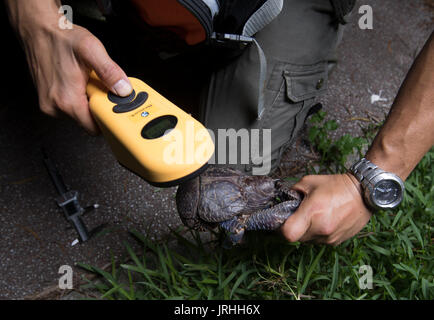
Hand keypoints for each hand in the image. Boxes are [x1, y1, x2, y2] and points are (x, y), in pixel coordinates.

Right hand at [16, 9, 131, 133]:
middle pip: (88, 121)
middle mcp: (55, 106)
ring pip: (80, 113)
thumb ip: (110, 72)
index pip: (95, 128)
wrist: (38, 29)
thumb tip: (124, 90)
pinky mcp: (48, 100)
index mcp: (67, 99)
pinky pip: (71, 106)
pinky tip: (80, 82)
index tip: (117, 110)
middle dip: (100, 107)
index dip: (109, 120)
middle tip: (102, 88)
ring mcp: (50, 104)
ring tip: (88, 82)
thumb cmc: (60, 38)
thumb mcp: (92, 50)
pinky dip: (79, 97)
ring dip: (89, 101)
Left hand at [281, 173, 371, 244]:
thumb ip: (292, 192)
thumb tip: (283, 201)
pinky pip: (319, 241)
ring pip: (307, 241)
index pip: (288, 234)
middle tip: (298, 215)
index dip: (281, 229)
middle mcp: (321, 228)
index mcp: (312, 212)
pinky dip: (317, 233)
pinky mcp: (337, 242)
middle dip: (294, 227)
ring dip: (306, 231)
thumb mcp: (309, 182)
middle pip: (296, 238)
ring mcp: (330, 237)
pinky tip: (323, 220)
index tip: (282, 221)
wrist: (363, 193)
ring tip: (314, 216)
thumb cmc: (336, 185)